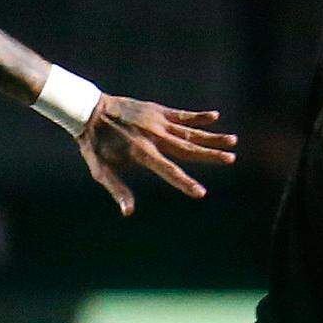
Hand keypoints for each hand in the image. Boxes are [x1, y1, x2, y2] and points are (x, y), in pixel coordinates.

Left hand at [75, 95, 235, 215]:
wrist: (90, 111)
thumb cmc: (95, 146)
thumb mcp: (101, 171)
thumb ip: (117, 189)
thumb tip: (128, 212)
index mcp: (141, 153)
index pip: (168, 171)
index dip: (184, 183)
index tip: (201, 193)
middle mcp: (153, 136)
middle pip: (188, 148)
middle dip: (211, 155)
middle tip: (231, 159)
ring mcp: (157, 121)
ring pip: (189, 131)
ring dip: (211, 136)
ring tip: (232, 140)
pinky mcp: (157, 110)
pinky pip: (181, 115)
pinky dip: (198, 117)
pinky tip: (215, 117)